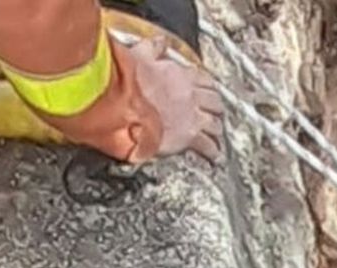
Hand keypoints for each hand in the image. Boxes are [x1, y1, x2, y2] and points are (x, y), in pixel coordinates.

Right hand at [129, 36, 223, 161]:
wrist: (119, 101)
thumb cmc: (125, 79)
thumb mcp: (138, 55)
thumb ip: (152, 48)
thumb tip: (160, 41)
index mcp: (181, 74)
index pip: (204, 80)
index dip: (207, 87)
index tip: (207, 90)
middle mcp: (192, 95)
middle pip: (215, 102)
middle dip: (216, 108)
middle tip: (215, 113)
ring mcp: (193, 116)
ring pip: (215, 123)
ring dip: (216, 129)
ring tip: (216, 134)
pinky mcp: (189, 136)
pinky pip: (208, 145)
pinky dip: (213, 151)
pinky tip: (215, 156)